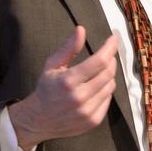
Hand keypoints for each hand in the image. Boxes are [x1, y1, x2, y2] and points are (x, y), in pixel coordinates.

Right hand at [9, 25, 117, 150]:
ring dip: (108, 76)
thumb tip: (81, 29)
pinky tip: (95, 88)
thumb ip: (68, 48)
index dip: (109, 48)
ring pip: (110, 86)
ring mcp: (87, 111)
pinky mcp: (93, 121)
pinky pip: (109, 100)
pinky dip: (106, 90)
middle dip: (110, 60)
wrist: (38, 120)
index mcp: (68, 81)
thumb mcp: (52, 65)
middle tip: (107, 55)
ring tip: (98, 73)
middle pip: (108, 73)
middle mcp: (79, 97)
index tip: (113, 39)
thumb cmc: (46, 89)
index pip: (99, 61)